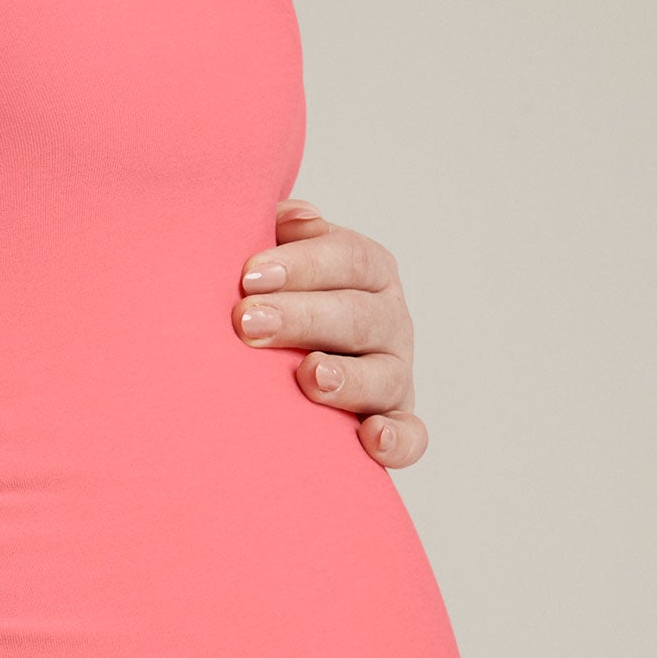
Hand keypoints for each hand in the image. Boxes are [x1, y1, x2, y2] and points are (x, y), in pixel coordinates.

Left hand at [231, 200, 427, 467]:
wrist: (288, 355)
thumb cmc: (275, 295)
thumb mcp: (280, 256)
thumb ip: (283, 232)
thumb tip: (295, 217)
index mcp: (367, 271)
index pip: (348, 258)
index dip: (303, 264)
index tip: (248, 274)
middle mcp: (388, 319)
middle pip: (357, 316)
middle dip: (301, 318)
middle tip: (247, 323)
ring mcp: (395, 373)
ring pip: (383, 375)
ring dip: (347, 378)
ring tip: (309, 377)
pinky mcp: (396, 420)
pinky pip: (410, 435)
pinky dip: (396, 440)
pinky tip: (371, 439)